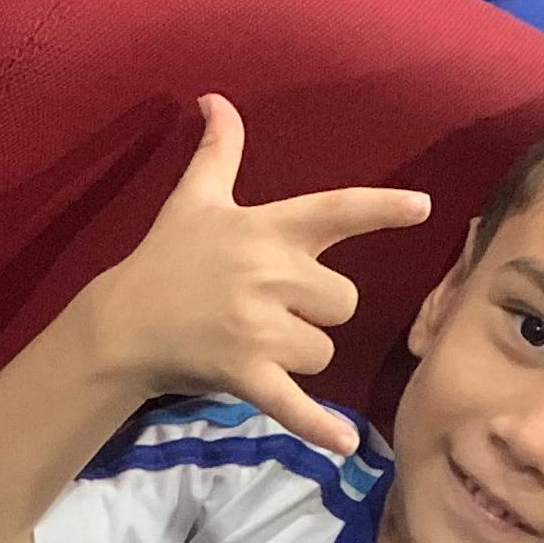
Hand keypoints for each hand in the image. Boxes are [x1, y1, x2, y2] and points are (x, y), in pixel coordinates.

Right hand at [83, 95, 431, 455]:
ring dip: (300, 356)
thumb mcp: (192, 201)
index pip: (336, 211)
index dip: (382, 208)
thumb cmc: (164, 259)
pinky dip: (319, 427)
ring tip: (255, 345)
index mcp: (267, 229)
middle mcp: (270, 274)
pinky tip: (346, 444)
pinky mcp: (245, 373)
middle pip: (342, 302)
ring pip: (323, 351)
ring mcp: (258, 327)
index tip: (423, 206)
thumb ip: (218, 151)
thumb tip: (215, 98)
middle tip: (271, 311)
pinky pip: (295, 402)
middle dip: (317, 313)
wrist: (120, 324)